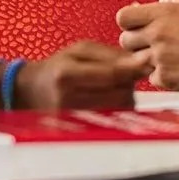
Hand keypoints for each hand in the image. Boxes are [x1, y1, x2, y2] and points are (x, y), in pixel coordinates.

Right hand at [17, 41, 150, 108]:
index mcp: (66, 75)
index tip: (146, 63)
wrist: (32, 92)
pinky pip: (114, 118)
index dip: (132, 68)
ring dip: (126, 96)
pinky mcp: (81, 128)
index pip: (111, 75)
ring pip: (120, 108)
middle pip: (120, 94)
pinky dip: (119, 107)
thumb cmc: (57, 67)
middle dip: (129, 82)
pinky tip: (109, 99)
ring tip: (114, 86)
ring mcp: (75, 118)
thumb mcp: (78, 51)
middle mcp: (69, 99)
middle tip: (126, 74)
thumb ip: (109, 54)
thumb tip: (139, 62)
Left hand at [115, 0, 178, 92]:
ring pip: (136, 60)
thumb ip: (161, 9)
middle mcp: (157, 33)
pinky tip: (177, 69)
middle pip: (125, 40)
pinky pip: (151, 77)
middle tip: (152, 45)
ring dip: (148, 60)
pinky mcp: (165, 76)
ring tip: (169, 58)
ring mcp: (159, 56)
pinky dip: (161, 75)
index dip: (129, 24)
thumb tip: (136, 9)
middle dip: (136, 43)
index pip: (123, 17)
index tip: (137, 28)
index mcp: (162, 12)